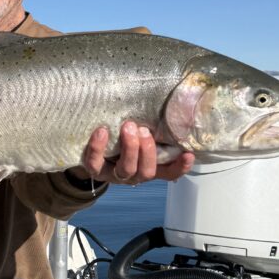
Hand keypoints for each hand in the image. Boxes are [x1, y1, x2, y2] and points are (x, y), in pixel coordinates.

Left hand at [74, 122, 194, 185]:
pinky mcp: (95, 169)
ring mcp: (114, 174)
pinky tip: (102, 131)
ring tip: (128, 126)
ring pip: (126, 170)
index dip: (180, 167)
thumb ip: (153, 126)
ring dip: (129, 148)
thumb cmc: (121, 135)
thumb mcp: (139, 132)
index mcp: (148, 166)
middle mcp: (134, 174)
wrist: (91, 147)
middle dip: (147, 150)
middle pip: (147, 172)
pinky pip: (95, 164)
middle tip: (144, 130)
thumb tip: (172, 103)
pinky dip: (98, 148)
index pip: (169, 172)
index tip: (188, 154)